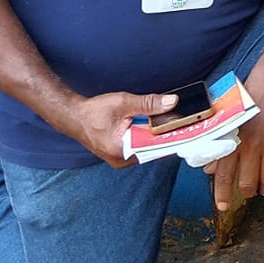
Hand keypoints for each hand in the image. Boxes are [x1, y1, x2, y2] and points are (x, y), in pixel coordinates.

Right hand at [67, 89, 185, 167]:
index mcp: (122, 150)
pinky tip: (157, 127)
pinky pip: (142, 147)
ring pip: (150, 147)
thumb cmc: (94, 111)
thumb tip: (172, 102)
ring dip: (159, 135)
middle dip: (168, 134)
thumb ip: (148, 103)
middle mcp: (124, 160)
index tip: (189, 126)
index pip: (156, 146)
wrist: (74, 117)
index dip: (173, 135)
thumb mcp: (123, 103)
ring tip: (173, 122)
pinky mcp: (123, 155)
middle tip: (185, 121)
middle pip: (155, 148)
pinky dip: (149, 136)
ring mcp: (123, 159)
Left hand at [205, 61, 263, 212]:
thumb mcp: (226, 121)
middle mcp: (251, 147)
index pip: (225, 177)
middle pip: (248, 183)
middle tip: (248, 190)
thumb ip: (219, 146)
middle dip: (247, 192)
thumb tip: (211, 169)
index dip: (223, 195)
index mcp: (232, 141)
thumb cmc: (247, 98)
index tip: (222, 207)